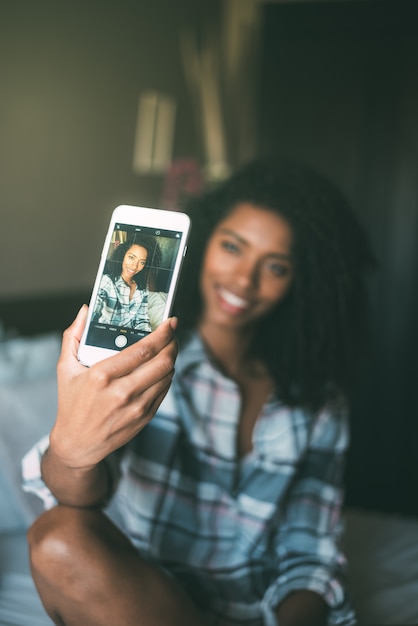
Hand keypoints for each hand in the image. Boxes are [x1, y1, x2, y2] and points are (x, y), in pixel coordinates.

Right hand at [49, 305, 177, 470]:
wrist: (78, 443)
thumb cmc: (71, 403)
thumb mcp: (64, 368)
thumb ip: (74, 335)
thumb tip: (85, 310)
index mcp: (101, 376)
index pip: (143, 350)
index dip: (163, 333)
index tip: (170, 322)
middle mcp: (121, 392)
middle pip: (162, 362)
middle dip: (173, 343)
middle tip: (173, 333)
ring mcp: (136, 407)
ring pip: (167, 376)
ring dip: (171, 359)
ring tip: (168, 348)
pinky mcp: (145, 417)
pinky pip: (164, 390)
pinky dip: (167, 376)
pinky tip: (161, 368)